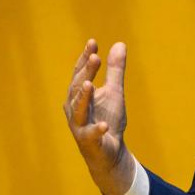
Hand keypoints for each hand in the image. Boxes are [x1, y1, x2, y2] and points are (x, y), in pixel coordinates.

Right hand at [63, 39, 133, 194]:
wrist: (110, 152)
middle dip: (86, 72)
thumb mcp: (114, 92)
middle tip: (95, 57)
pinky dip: (97, 130)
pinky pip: (91, 135)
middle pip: (78, 87)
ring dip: (83, 97)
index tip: (93, 43)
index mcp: (80, 95)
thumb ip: (116, 70)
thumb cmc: (108, 118)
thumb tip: (120, 44)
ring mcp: (80, 125)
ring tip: (90, 84)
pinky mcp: (89, 142)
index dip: (85, 59)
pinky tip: (104, 125)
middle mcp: (75, 109)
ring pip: (79, 110)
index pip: (81, 73)